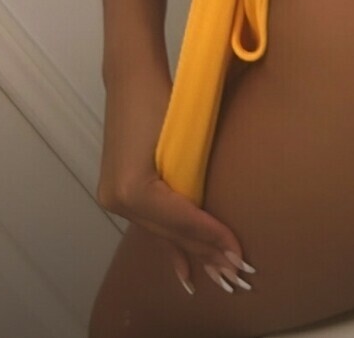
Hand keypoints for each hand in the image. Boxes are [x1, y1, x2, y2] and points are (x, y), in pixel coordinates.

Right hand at [98, 68, 253, 297]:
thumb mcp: (185, 139)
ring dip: (191, 252)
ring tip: (219, 278)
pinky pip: (150, 223)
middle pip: (170, 231)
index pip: (181, 220)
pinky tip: (184, 272)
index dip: (212, 237)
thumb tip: (223, 217)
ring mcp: (113, 198)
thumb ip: (197, 181)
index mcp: (132, 188)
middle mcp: (117, 200)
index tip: (241, 255)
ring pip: (161, 230)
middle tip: (237, 275)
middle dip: (205, 252)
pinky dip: (169, 243)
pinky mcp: (117, 191)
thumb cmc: (163, 97)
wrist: (132, 74)